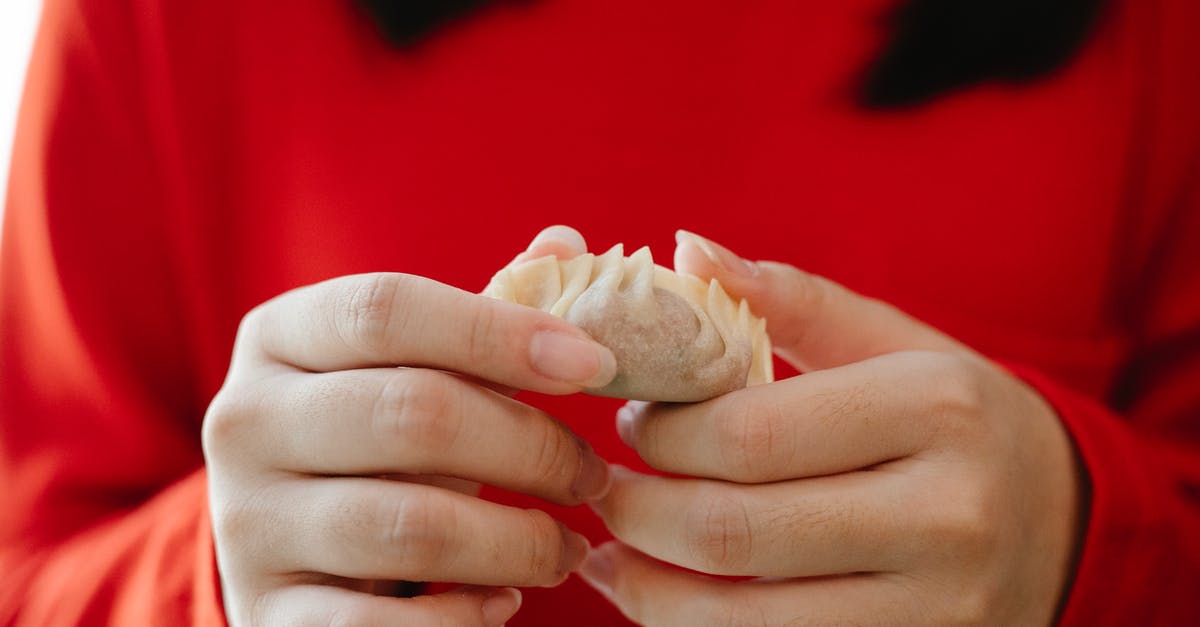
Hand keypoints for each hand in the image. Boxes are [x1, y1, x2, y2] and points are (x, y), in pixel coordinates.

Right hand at [203, 228, 615, 624]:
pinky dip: (463, 619)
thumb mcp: (417, 366)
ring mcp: (248, 522)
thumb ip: (486, 309)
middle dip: (533, 447)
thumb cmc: (380, 439)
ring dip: (518, 540)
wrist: (291, 550)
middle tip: (592, 476)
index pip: (388, 308)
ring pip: (411, 526)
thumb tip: (569, 247)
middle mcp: (246, 419)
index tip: (595, 364)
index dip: (501, 332)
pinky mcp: (269, 613)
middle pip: (414, 414)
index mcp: (280, 336)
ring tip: (567, 546)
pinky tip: (503, 602)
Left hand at [580, 230, 1083, 625]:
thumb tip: (686, 250)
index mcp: (936, 407)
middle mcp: (947, 513)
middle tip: (604, 488)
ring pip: (745, 622)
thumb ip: (790, 297)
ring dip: (649, 592)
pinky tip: (662, 599)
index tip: (635, 420)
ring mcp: (938, 606)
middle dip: (638, 512)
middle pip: (736, 532)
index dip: (665, 434)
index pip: (752, 433)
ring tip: (609, 553)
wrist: (1062, 520)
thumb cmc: (954, 415)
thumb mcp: (893, 341)